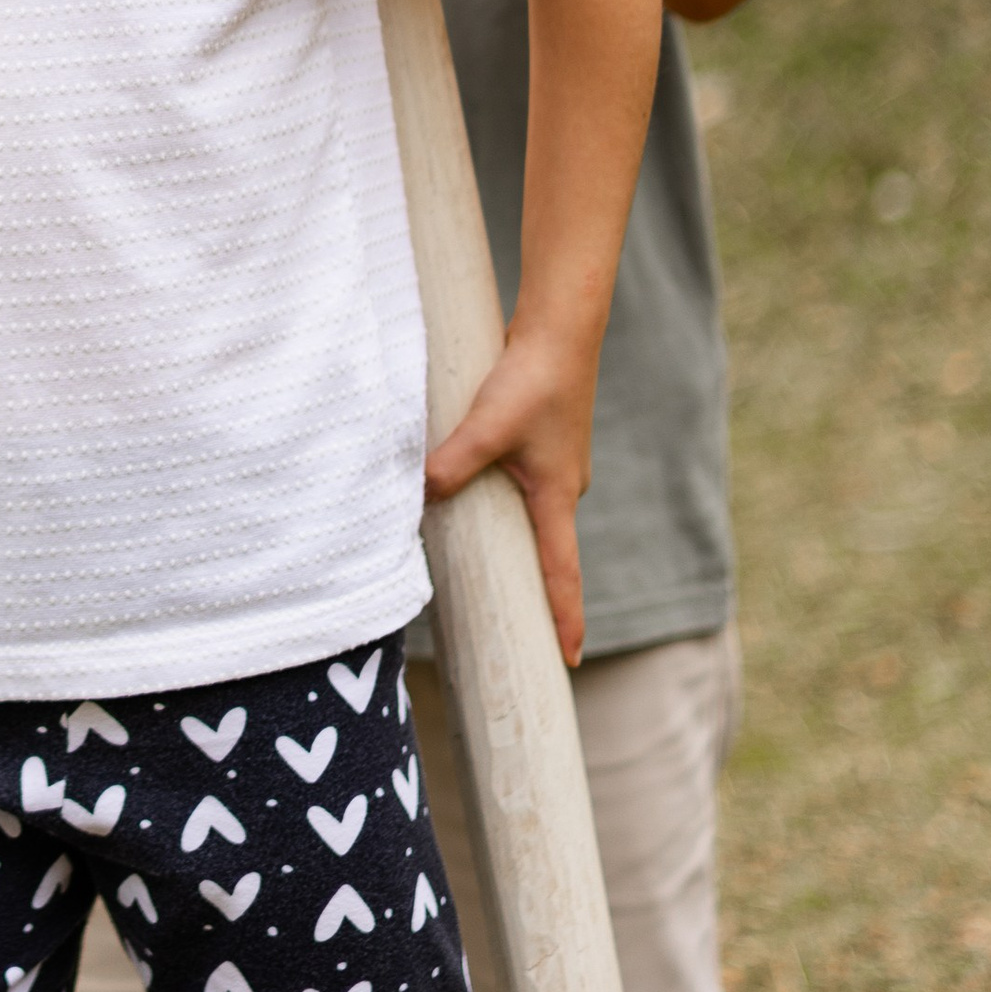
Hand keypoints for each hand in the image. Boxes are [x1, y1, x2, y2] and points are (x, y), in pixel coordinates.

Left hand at [423, 317, 596, 665]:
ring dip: (516, 545)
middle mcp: (562, 489)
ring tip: (491, 577)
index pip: (562, 573)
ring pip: (531, 519)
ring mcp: (553, 468)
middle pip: (548, 554)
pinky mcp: (540, 446)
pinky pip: (521, 490)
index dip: (564, 619)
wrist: (561, 330)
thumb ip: (454, 462)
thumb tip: (423, 492)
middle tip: (525, 638)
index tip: (567, 661)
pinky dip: (504, 507)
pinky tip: (477, 502)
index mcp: (556, 497)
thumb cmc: (533, 379)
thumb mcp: (488, 425)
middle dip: (538, 594)